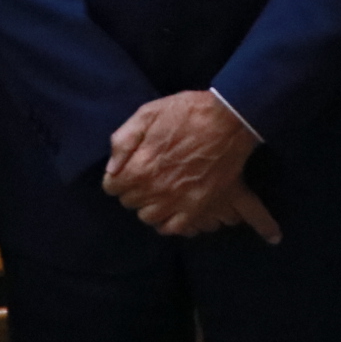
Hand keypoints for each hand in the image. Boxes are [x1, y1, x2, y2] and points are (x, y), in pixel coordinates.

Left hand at [101, 92, 280, 239]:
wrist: (228, 121)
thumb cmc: (186, 113)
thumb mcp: (146, 114)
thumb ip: (123, 142)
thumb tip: (111, 168)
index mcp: (139, 167)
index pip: (112, 187)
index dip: (117, 177)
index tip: (126, 170)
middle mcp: (155, 189)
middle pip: (129, 202)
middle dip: (132, 188)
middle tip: (144, 175)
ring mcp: (176, 201)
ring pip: (148, 217)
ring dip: (148, 205)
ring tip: (157, 191)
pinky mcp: (197, 208)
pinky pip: (173, 228)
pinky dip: (167, 221)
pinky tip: (169, 208)